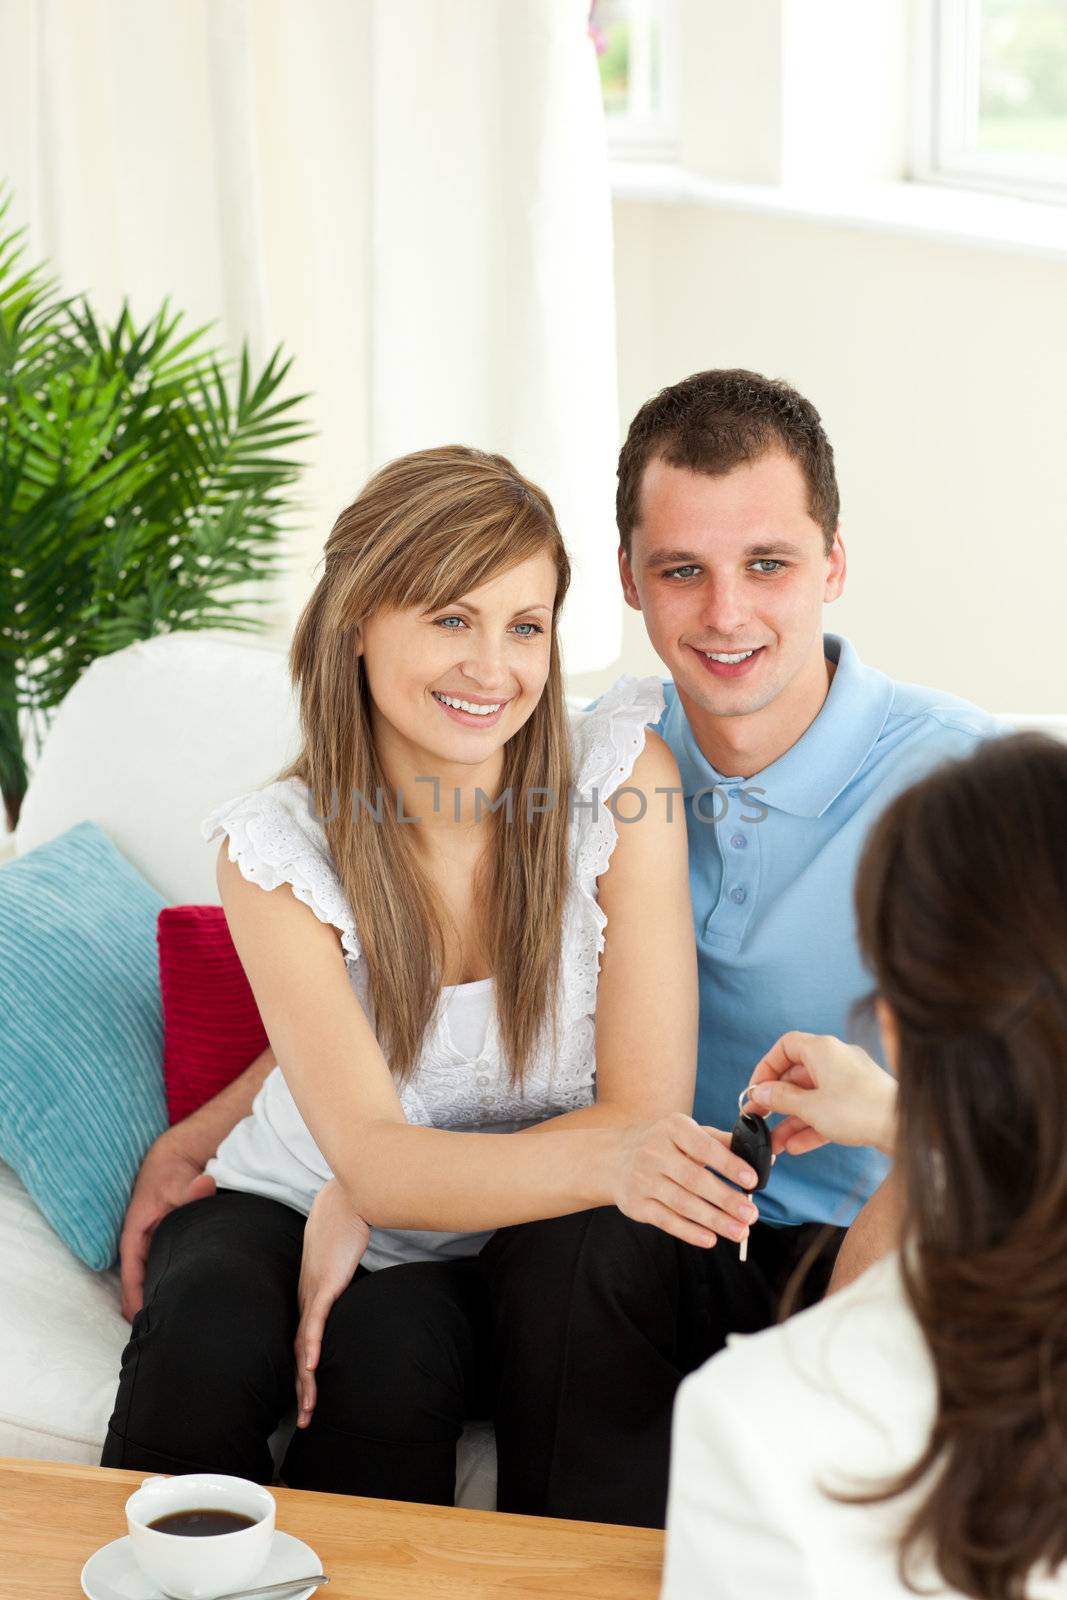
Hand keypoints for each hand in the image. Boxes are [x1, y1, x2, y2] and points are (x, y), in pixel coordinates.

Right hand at [119, 1135, 216, 1320]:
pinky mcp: (162, 1248)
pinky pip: (159, 1274)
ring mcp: (150, 1248)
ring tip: (170, 1330)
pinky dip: (165, 1290)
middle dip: (147, 1311)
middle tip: (162, 1337)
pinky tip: (179, 1307)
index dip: (136, 1302)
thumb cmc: (172, 1174)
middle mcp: (139, 1245)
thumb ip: (194, 1191)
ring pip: (149, 1282)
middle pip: (138, 1287)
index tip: (145, 1324)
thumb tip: (205, 1185)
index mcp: (135, 1235)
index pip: (131, 1276)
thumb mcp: (182, 1182)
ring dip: (156, 1302)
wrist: (173, 1159)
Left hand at [294, 1180, 370, 1428]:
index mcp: (310, 1300)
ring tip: (309, 1409)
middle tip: (307, 1423)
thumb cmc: (345, 1232)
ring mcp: (312, 1294)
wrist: (342, 1203)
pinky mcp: (323, 1285)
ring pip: (304, 1346)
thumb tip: (360, 1300)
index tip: (309, 1403)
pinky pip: (316, 1322)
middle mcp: (305, 1301)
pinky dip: (312, 1345)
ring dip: (305, 1381)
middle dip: (302, 1392)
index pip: (303, 1347)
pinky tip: (311, 1366)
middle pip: (298, 1355)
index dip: (304, 1378)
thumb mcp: (344, 1267)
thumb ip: (346, 1286)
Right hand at [609, 1111, 761, 1249]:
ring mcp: (643, 1179)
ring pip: (682, 1203)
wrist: (614, 1158)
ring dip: (713, 1220)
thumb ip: (722, 1143)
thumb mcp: (688, 1133)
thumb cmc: (664, 1145)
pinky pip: (666, 1220)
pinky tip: (710, 1239)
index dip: (729, 1164)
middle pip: (694, 1179)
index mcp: (672, 1128)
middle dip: (725, 1198)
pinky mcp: (636, 1205)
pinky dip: (689, 1232)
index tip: (752, 1180)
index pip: (704, 1147)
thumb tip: (764, 1157)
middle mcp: (654, 1152)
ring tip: (739, 1231)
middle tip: (751, 1214)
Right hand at [746, 1032, 896, 1157]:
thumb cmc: (860, 1110)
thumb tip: (759, 1093)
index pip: (785, 1047)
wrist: (904, 1128)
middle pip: (797, 1075)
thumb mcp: (810, 1106)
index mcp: (823, 1049)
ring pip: (812, 1097)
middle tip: (759, 1118)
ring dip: (791, 1120)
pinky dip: (812, 1126)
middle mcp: (837, 1059)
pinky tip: (795, 1147)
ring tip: (775, 1143)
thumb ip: (781, 1099)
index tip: (755, 1089)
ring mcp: (850, 1081)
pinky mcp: (861, 1102)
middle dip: (776, 1100)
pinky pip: (829, 1110)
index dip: (766, 1067)